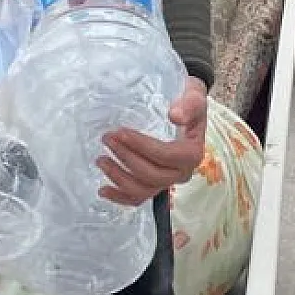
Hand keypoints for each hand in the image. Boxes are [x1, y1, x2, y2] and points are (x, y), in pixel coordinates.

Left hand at [99, 77, 208, 206]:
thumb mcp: (194, 96)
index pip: (165, 155)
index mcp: (192, 153)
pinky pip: (138, 198)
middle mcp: (182, 172)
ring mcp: (168, 181)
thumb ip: (188, 105)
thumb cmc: (188, 103)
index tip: (120, 132)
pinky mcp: (156, 185)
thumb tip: (174, 116)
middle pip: (151, 175)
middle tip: (107, 139)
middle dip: (125, 158)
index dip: (141, 146)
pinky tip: (103, 190)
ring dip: (119, 177)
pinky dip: (120, 197)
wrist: (188, 111)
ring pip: (142, 190)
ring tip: (101, 160)